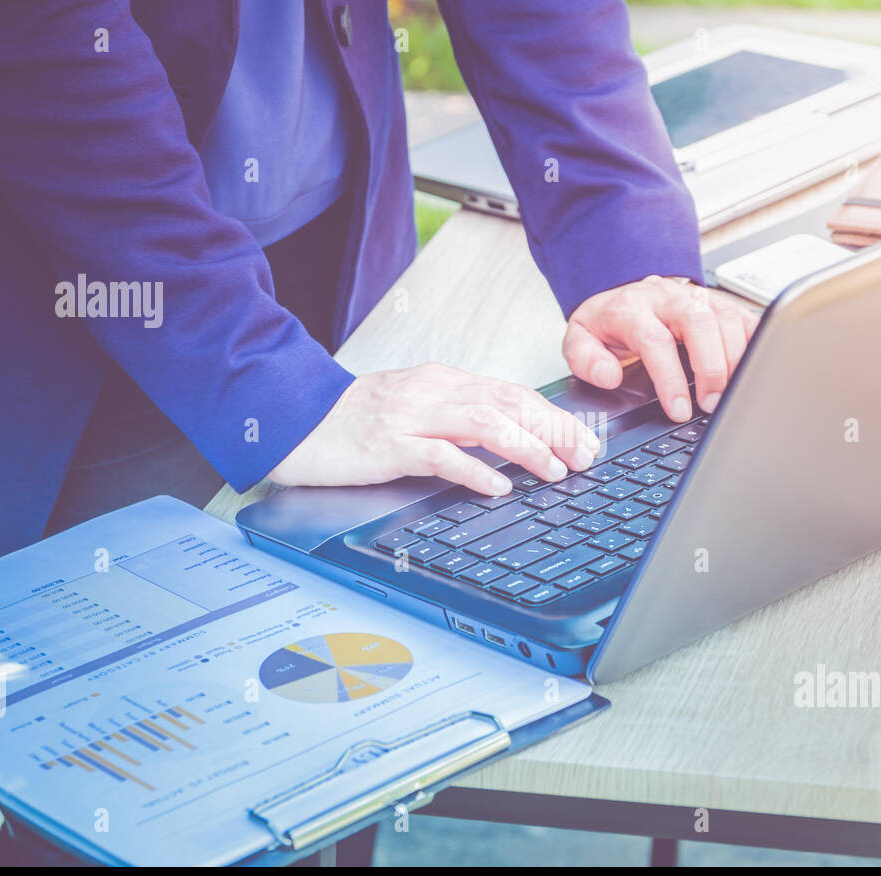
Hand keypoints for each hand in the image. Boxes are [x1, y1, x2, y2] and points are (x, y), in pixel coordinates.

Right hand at [268, 363, 600, 494]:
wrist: (295, 420)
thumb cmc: (354, 421)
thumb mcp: (417, 411)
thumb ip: (460, 421)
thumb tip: (511, 441)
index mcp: (444, 383)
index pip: (514, 394)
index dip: (555, 417)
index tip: (585, 440)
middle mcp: (434, 392)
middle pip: (510, 404)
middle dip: (555, 431)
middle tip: (585, 457)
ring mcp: (412, 416)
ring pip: (484, 423)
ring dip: (526, 448)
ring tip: (554, 470)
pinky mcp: (389, 444)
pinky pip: (440, 455)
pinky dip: (475, 470)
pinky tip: (498, 486)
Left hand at [563, 275, 759, 421]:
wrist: (625, 294)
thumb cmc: (608, 323)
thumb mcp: (580, 338)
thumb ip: (585, 358)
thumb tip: (608, 376)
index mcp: (632, 307)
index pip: (655, 340)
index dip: (670, 377)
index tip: (678, 409)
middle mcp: (668, 298)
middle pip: (699, 323)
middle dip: (710, 367)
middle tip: (711, 404)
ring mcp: (698, 297)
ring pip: (726, 319)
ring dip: (734, 361)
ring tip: (730, 396)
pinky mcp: (720, 304)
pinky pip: (745, 319)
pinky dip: (754, 344)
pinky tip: (752, 371)